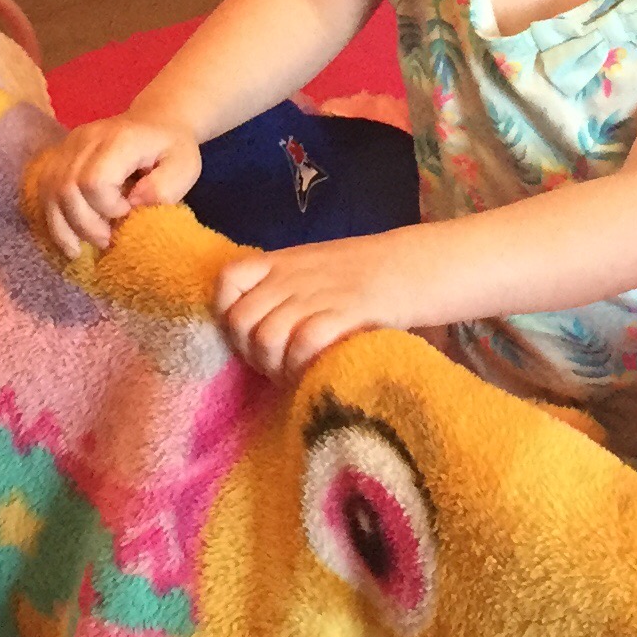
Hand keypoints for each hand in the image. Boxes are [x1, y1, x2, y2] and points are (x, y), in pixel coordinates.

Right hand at [28, 115, 201, 258]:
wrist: (155, 121)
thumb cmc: (172, 148)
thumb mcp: (185, 167)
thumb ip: (165, 187)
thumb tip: (133, 203)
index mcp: (120, 140)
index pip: (95, 180)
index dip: (107, 207)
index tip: (128, 213)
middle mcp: (87, 139)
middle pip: (67, 188)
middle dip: (85, 224)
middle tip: (107, 240)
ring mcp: (69, 145)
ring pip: (50, 190)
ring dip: (64, 227)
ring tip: (82, 248)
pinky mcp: (60, 155)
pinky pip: (44, 189)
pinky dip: (53, 219)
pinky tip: (68, 239)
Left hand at [215, 233, 415, 380]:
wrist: (410, 265)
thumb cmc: (360, 272)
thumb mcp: (311, 266)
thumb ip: (281, 284)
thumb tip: (252, 324)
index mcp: (281, 261)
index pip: (228, 280)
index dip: (225, 313)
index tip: (245, 334)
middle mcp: (292, 277)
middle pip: (241, 320)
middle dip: (249, 352)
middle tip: (270, 365)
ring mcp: (316, 295)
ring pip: (267, 337)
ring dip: (274, 365)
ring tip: (289, 375)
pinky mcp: (344, 314)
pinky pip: (303, 344)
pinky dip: (300, 365)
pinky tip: (310, 372)